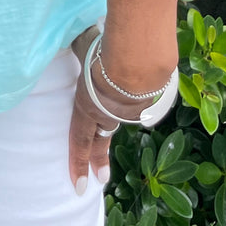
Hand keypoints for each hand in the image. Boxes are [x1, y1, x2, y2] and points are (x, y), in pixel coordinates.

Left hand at [68, 27, 173, 192]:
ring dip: (119, 111)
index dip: (77, 164)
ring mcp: (130, 111)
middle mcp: (107, 114)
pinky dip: (136, 94)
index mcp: (87, 107)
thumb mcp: (81, 48)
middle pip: (101, 140)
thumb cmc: (102, 56)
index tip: (78, 186)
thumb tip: (76, 38)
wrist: (138, 64)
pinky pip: (138, 100)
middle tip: (101, 180)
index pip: (78, 141)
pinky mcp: (149, 102)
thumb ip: (79, 48)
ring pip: (121, 115)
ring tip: (115, 102)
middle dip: (99, 160)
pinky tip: (137, 83)